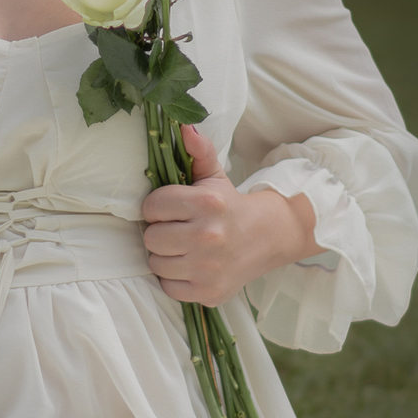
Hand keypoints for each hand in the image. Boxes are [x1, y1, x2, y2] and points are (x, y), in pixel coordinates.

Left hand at [142, 126, 321, 306]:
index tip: (171, 209)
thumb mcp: (214, 176)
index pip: (152, 206)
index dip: (157, 207)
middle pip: (151, 238)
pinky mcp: (209, 292)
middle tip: (177, 229)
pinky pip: (168, 287)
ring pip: (156, 263)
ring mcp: (209, 267)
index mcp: (207, 203)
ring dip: (165, 257)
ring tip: (183, 248)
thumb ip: (197, 151)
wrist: (266, 238)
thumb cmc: (228, 206)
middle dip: (160, 232)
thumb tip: (183, 126)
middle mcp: (208, 236)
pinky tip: (190, 266)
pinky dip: (175, 279)